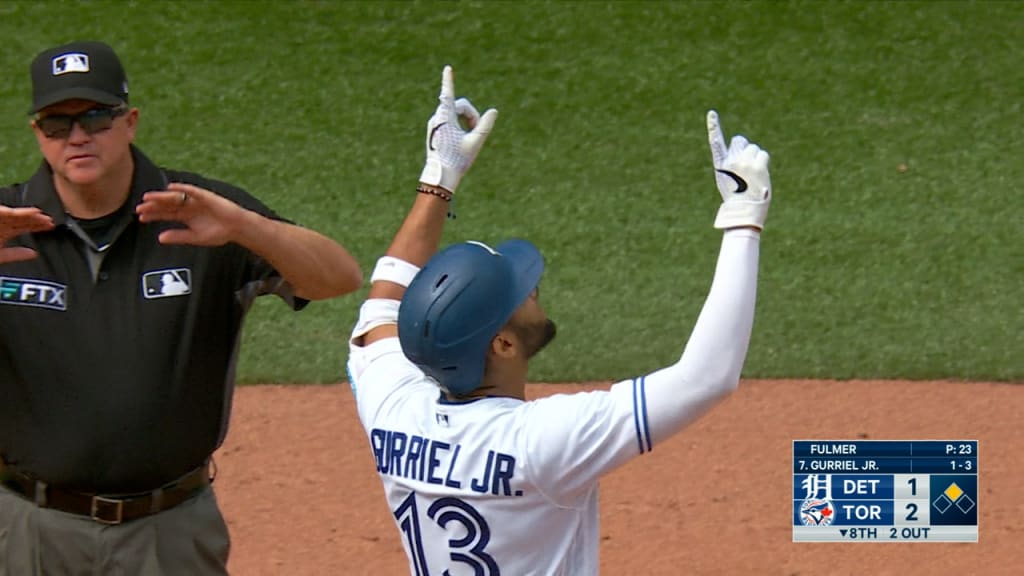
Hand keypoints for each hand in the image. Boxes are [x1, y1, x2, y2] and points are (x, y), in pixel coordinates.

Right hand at [0, 205, 54, 263]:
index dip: (37, 227)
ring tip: (47, 219)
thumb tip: (33, 254)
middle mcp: (3, 223)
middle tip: (52, 222)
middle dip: (38, 221)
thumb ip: (14, 255)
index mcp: (4, 232)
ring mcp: (0, 217)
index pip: (24, 227)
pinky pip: (10, 212)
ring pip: (19, 215)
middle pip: (24, 220)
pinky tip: (35, 212)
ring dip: (34, 216)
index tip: (50, 227)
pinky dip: (23, 212)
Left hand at [135, 183, 248, 245]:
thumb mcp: (195, 237)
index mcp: (186, 217)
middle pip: (167, 205)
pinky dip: (182, 188)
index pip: (166, 214)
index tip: (140, 217)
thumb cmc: (219, 233)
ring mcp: (196, 200)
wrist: (237, 228)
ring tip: (149, 197)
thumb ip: (178, 236)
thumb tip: (159, 238)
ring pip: (175, 197)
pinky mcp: (206, 196)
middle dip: (154, 206)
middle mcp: (188, 207)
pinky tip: (171, 188)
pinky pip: (192, 190)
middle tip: (139, 207)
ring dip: (162, 196)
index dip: (153, 215)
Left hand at [419, 65, 497, 192]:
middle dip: (471, 116)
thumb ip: (486, 125)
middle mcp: (437, 118)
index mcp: (445, 118)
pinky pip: (451, 121)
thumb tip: (493, 111)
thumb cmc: (457, 160)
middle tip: (478, 131)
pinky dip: (460, 127)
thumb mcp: (475, 142)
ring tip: (470, 138)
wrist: (440, 176)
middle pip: (459, 106)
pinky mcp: (436, 131)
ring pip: (456, 114)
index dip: (449, 81)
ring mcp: (435, 124)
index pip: (448, 94)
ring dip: (466, 122)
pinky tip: (462, 140)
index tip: (448, 68)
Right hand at [706, 110, 771, 229]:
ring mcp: (744, 163)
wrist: (744, 211)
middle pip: (740, 142)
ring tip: (752, 174)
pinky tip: (760, 174)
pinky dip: (763, 162)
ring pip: (753, 148)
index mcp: (720, 165)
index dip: (713, 127)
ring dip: (755, 157)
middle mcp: (731, 162)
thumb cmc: (736, 196)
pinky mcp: (757, 167)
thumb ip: (732, 162)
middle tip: (746, 168)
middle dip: (745, 150)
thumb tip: (743, 147)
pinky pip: (763, 154)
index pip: (715, 142)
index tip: (712, 113)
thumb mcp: (727, 178)